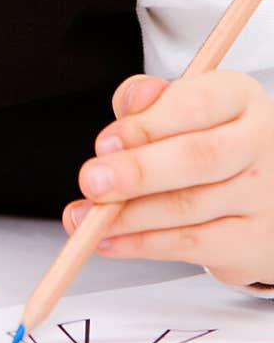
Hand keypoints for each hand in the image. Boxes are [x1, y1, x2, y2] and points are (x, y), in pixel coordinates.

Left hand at [62, 70, 273, 287]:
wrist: (261, 192)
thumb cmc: (207, 139)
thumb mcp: (182, 109)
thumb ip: (149, 102)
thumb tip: (132, 102)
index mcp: (239, 97)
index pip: (195, 105)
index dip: (146, 125)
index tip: (105, 142)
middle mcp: (260, 142)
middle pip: (199, 158)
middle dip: (138, 171)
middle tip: (92, 181)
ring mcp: (264, 196)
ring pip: (188, 206)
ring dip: (128, 215)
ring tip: (87, 217)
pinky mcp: (255, 242)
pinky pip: (191, 245)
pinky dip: (141, 244)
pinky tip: (109, 240)